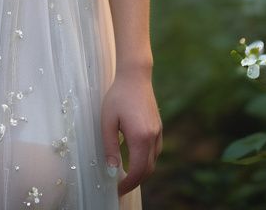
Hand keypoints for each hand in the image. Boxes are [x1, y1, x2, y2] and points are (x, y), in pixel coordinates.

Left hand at [100, 68, 162, 196]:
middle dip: (135, 181)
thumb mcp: (107, 121)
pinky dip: (146, 159)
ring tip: (126, 174)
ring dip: (141, 171)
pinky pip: (155, 150)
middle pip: (147, 170)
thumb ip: (110, 147)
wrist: (135, 76)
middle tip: (120, 186)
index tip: (117, 189)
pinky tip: (135, 158)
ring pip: (153, 161)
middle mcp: (153, 137)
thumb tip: (112, 170)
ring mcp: (158, 132)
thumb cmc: (118, 96)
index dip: (128, 184)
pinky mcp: (158, 127)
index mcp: (140, 138)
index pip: (138, 171)